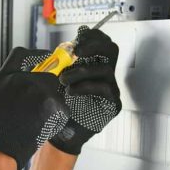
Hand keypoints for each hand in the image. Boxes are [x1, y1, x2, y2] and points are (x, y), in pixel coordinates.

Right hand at [0, 47, 68, 169]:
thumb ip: (8, 85)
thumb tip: (23, 81)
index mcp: (4, 77)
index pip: (22, 54)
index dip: (36, 56)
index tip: (45, 60)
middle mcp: (22, 79)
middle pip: (47, 74)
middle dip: (49, 89)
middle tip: (42, 106)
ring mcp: (38, 90)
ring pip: (56, 93)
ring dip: (52, 106)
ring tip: (36, 122)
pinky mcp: (52, 103)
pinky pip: (62, 108)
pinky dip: (57, 118)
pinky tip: (43, 128)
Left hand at [49, 27, 120, 154]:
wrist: (62, 133)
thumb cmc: (60, 106)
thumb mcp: (56, 80)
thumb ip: (61, 64)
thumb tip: (62, 47)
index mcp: (94, 66)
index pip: (101, 43)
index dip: (93, 36)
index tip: (79, 36)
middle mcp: (105, 75)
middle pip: (111, 50)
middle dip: (94, 45)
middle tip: (77, 51)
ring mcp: (111, 89)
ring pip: (105, 69)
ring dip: (81, 71)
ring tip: (63, 80)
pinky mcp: (113, 104)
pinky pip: (104, 89)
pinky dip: (85, 87)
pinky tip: (71, 92)